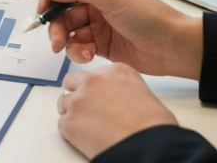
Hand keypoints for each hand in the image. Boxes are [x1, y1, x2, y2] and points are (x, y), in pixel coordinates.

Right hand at [38, 0, 201, 78]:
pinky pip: (79, 45)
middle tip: (55, 41)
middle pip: (63, 8)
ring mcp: (98, 21)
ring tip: (71, 51)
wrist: (171, 47)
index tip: (43, 8)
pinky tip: (88, 56)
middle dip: (56, 24)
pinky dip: (78, 52)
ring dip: (66, 41)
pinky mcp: (100, 43)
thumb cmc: (148, 16)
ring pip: (68, 29)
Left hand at [57, 62, 177, 158]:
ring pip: (64, 103)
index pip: (93, 74)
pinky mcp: (69, 122)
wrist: (147, 145)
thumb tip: (121, 101)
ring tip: (90, 128)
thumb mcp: (143, 94)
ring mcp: (78, 100)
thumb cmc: (153, 126)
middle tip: (89, 111)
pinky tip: (88, 139)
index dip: (95, 89)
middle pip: (72, 83)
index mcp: (114, 71)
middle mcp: (93, 81)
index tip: (99, 98)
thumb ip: (125, 90)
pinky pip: (63, 125)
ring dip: (74, 114)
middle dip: (78, 95)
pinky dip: (72, 133)